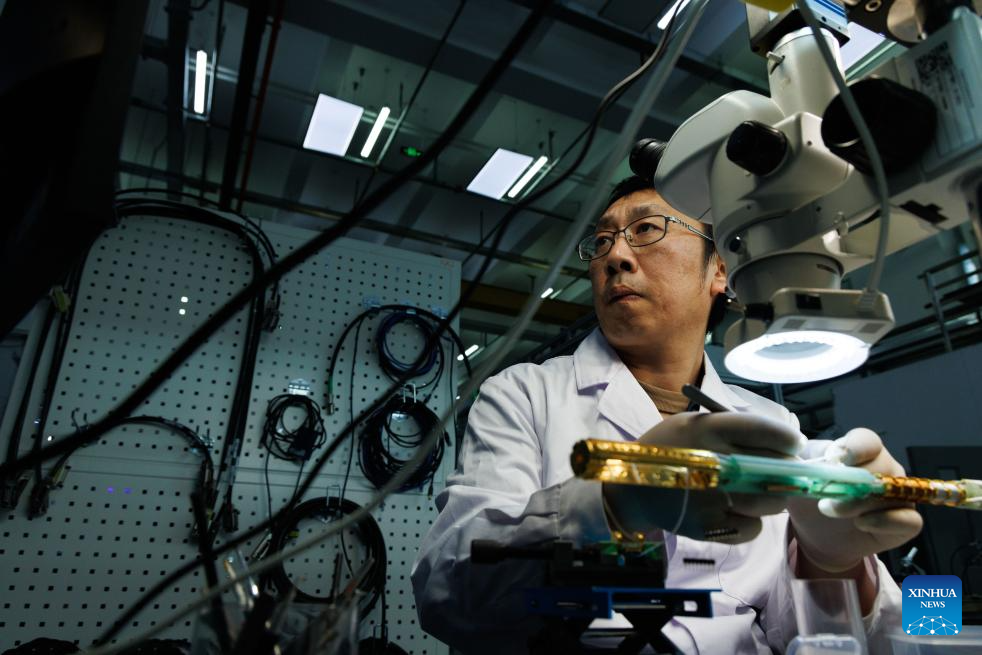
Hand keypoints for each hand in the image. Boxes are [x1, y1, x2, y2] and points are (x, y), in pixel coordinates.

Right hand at [603, 412, 803, 543]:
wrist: (630, 488)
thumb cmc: (668, 449)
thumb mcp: (693, 424)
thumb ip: (734, 428)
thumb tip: (788, 442)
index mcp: (709, 431)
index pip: (768, 432)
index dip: (789, 440)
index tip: (793, 444)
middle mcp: (713, 463)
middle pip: (777, 469)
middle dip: (786, 469)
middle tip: (780, 469)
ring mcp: (712, 499)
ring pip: (772, 503)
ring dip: (772, 497)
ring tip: (755, 491)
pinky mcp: (710, 528)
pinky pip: (754, 528)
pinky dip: (751, 521)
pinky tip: (734, 510)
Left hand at [788, 428, 922, 571]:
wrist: (816, 530)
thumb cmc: (810, 495)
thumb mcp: (800, 472)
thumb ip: (805, 458)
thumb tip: (810, 452)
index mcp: (860, 451)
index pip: (868, 441)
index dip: (856, 448)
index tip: (837, 460)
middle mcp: (885, 468)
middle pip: (882, 466)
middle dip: (852, 482)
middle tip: (825, 497)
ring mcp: (898, 494)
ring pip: (893, 493)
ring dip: (861, 503)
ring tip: (832, 511)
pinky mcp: (905, 522)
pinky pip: (911, 520)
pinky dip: (886, 521)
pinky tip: (861, 523)